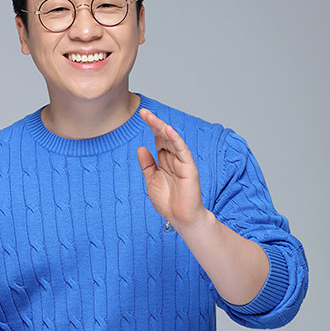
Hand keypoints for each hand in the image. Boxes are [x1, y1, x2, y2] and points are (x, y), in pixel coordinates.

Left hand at [137, 108, 206, 231]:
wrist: (180, 217)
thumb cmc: (168, 201)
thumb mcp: (151, 180)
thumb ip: (147, 164)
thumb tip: (141, 148)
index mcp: (164, 160)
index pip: (157, 139)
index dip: (150, 127)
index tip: (141, 115)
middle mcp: (173, 158)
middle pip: (164, 136)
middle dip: (154, 124)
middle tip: (144, 112)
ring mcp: (182, 162)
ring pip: (172, 140)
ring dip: (162, 128)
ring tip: (151, 118)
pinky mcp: (188, 167)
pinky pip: (182, 150)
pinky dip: (176, 140)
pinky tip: (168, 130)